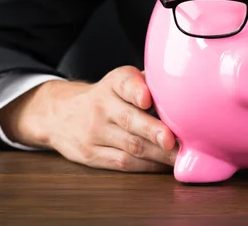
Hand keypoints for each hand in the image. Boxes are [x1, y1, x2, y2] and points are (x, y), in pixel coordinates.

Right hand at [0, 66, 176, 172]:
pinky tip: (165, 165)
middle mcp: (102, 105)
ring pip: (130, 146)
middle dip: (153, 131)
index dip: (136, 90)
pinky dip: (147, 166)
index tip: (147, 99)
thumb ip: (149, 82)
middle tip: (172, 140)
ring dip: (158, 154)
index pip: (124, 83)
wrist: (60, 114)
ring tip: (180, 157)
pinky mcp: (90, 155)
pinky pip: (123, 163)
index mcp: (114, 83)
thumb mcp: (121, 81)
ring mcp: (94, 132)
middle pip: (129, 120)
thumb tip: (187, 89)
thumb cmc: (108, 97)